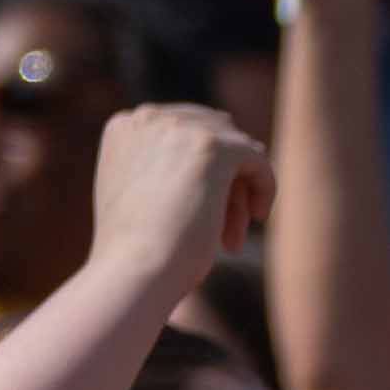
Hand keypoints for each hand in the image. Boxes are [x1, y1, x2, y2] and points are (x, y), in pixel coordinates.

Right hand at [89, 99, 271, 299]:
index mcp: (125, 127)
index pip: (184, 133)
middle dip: (223, 184)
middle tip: (224, 233)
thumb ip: (168, 162)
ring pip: (234, 151)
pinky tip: (258, 217)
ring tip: (230, 240)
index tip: (202, 213)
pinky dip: (264, 188)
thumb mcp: (143, 194)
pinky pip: (257, 159)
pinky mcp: (212, 145)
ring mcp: (178, 127)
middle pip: (212, 138)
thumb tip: (231, 131)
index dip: (201, 173)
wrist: (131, 272)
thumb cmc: (136, 250)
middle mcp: (148, 118)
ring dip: (238, 196)